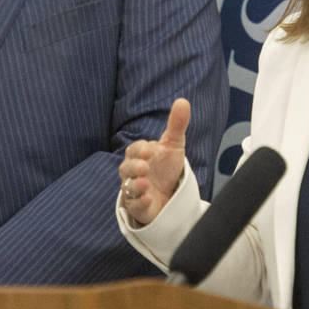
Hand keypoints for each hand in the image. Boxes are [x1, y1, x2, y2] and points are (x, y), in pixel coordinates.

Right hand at [119, 98, 189, 226]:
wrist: (171, 193)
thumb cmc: (167, 166)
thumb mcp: (174, 144)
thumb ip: (176, 124)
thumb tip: (183, 100)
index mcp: (139, 155)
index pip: (134, 150)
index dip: (139, 150)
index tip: (149, 149)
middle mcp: (133, 173)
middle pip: (126, 169)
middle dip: (133, 167)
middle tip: (144, 167)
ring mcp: (134, 190)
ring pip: (128, 188)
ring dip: (135, 185)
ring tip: (144, 183)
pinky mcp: (139, 207)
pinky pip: (135, 206)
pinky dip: (140, 202)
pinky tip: (149, 198)